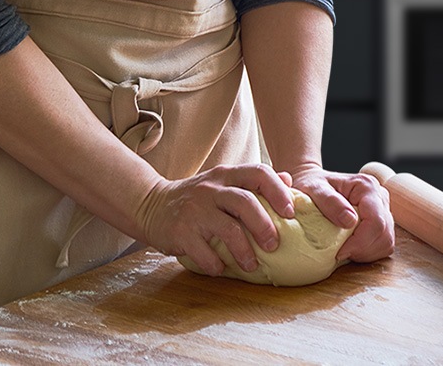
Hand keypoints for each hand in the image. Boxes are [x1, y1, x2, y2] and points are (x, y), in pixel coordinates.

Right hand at [137, 164, 293, 275]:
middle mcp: (211, 189)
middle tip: (274, 245)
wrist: (152, 205)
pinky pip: (204, 251)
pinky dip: (216, 264)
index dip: (278, 192)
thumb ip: (253, 182)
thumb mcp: (224, 182)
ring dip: (244, 251)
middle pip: (245, 202)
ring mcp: (195, 210)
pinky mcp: (180, 231)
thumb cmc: (198, 198)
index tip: (290, 213)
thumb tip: (288, 180)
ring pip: (228, 229)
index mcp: (226, 175)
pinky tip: (221, 269)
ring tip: (252, 265)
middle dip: (264, 226)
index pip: (258, 173)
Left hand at [290, 163, 394, 263]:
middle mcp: (380, 196)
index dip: (359, 242)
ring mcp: (383, 210)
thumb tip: (350, 221)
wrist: (314, 185)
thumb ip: (329, 202)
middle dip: (362, 250)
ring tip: (345, 249)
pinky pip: (383, 245)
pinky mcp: (382, 222)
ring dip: (366, 253)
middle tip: (340, 252)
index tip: (339, 252)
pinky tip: (351, 247)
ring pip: (387, 242)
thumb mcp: (313, 189)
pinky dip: (368, 252)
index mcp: (367, 186)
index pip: (376, 222)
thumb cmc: (312, 186)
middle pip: (384, 235)